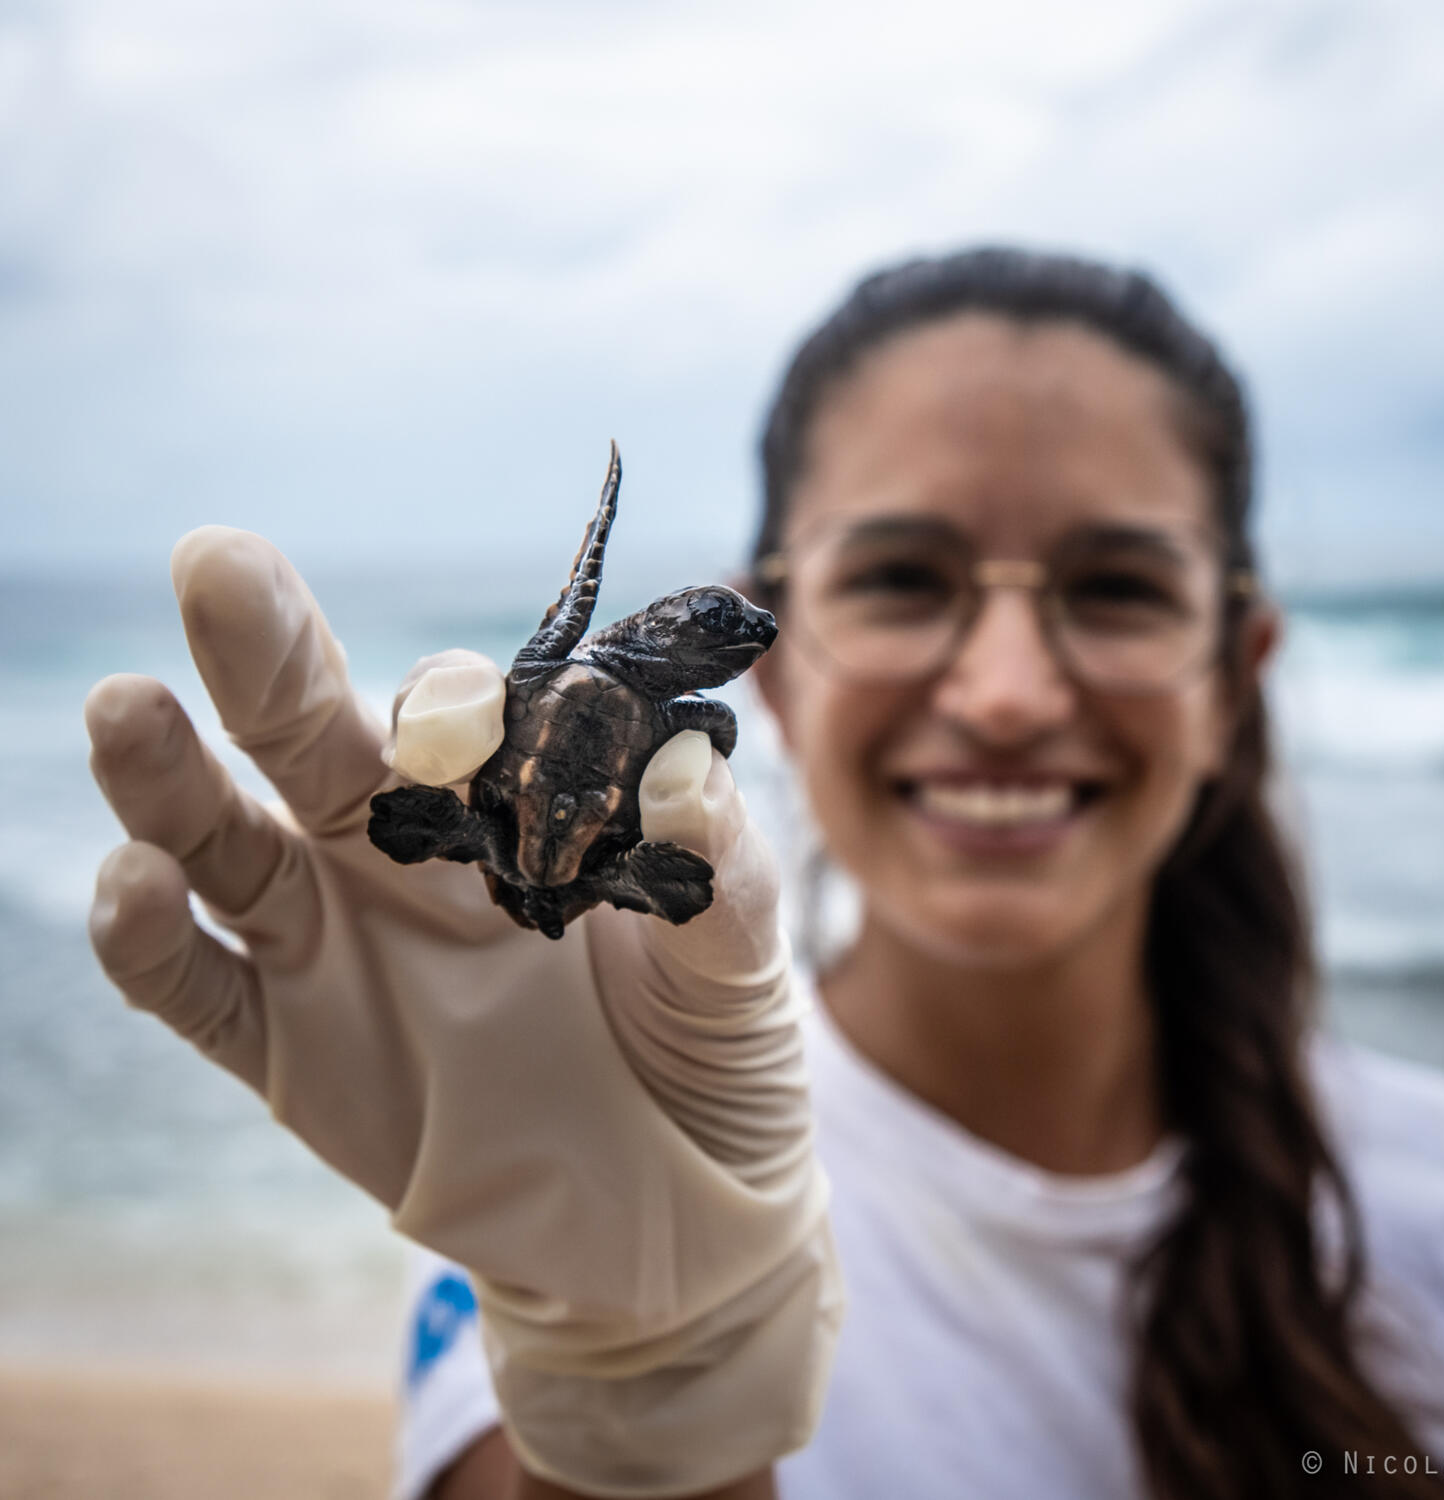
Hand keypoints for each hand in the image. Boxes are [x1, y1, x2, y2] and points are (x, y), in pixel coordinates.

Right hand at [85, 528, 840, 1497]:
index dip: (469, 710)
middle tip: (218, 562)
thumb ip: (718, 873)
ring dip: (172, 780)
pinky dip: (153, 941)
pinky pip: (200, 989)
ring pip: (231, 845)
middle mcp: (408, 858)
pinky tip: (134, 885)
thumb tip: (685, 773)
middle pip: (319, 742)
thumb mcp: (739, 966)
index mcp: (516, 813)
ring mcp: (338, 947)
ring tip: (128, 708)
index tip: (496, 721)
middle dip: (268, 657)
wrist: (683, 1227)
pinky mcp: (292, 1050)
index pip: (468, 723)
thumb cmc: (712, 1063)